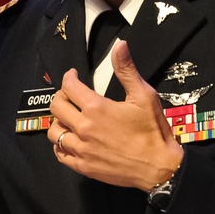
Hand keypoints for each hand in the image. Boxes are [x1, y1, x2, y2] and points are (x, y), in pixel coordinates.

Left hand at [49, 40, 182, 189]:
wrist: (160, 168)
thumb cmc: (153, 131)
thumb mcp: (144, 96)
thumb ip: (127, 70)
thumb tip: (120, 45)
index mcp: (96, 108)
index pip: (69, 86)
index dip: (69, 77)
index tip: (73, 75)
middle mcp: (84, 128)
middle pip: (56, 107)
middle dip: (60, 96)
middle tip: (69, 95)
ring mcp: (81, 149)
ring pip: (54, 131)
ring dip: (59, 121)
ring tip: (69, 118)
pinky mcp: (83, 166)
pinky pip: (60, 153)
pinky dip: (61, 144)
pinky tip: (70, 139)